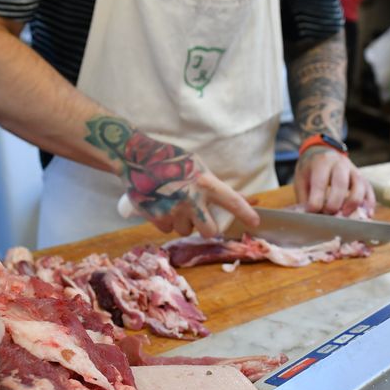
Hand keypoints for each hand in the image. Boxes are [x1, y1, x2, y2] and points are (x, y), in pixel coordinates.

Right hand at [130, 153, 258, 236]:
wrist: (134, 158)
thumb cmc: (170, 159)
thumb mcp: (197, 166)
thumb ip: (216, 186)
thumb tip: (244, 198)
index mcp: (204, 183)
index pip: (232, 201)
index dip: (245, 214)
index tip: (255, 222)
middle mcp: (191, 199)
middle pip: (209, 230)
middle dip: (206, 226)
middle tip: (199, 215)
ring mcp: (174, 211)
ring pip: (186, 230)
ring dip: (183, 221)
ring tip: (173, 202)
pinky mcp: (157, 218)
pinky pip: (168, 229)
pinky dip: (165, 220)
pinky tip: (160, 204)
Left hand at [294, 147, 375, 217]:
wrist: (323, 153)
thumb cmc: (310, 170)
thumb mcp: (301, 179)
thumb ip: (305, 197)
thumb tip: (310, 217)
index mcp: (322, 162)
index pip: (320, 182)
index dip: (316, 200)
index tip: (312, 211)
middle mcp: (340, 163)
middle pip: (341, 183)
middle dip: (334, 203)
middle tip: (328, 215)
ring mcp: (354, 170)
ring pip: (359, 186)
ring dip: (353, 204)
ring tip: (344, 216)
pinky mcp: (363, 179)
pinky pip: (369, 191)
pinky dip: (369, 204)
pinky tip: (366, 215)